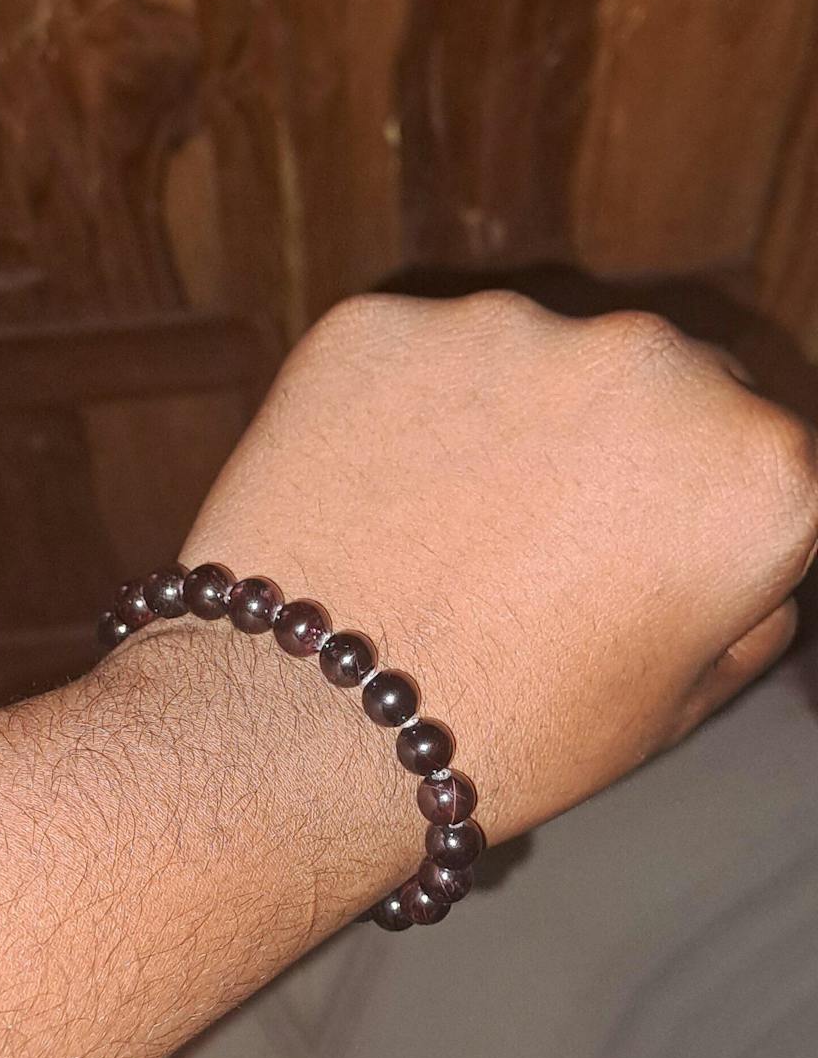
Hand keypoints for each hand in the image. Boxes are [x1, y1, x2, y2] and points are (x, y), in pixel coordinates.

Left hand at [189, 291, 817, 844]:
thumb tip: (745, 562)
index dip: (697, 518)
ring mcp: (512, 327)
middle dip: (617, 448)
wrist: (301, 729)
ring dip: (505, 423)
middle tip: (538, 550)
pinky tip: (371, 504)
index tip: (639, 565)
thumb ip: (743, 612)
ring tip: (440, 538)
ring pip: (531, 359)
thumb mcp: (673, 707)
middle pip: (659, 385)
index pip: (757, 456)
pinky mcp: (388, 319)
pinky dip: (398, 415)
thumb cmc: (502, 737)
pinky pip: (414, 360)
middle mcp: (654, 365)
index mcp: (757, 467)